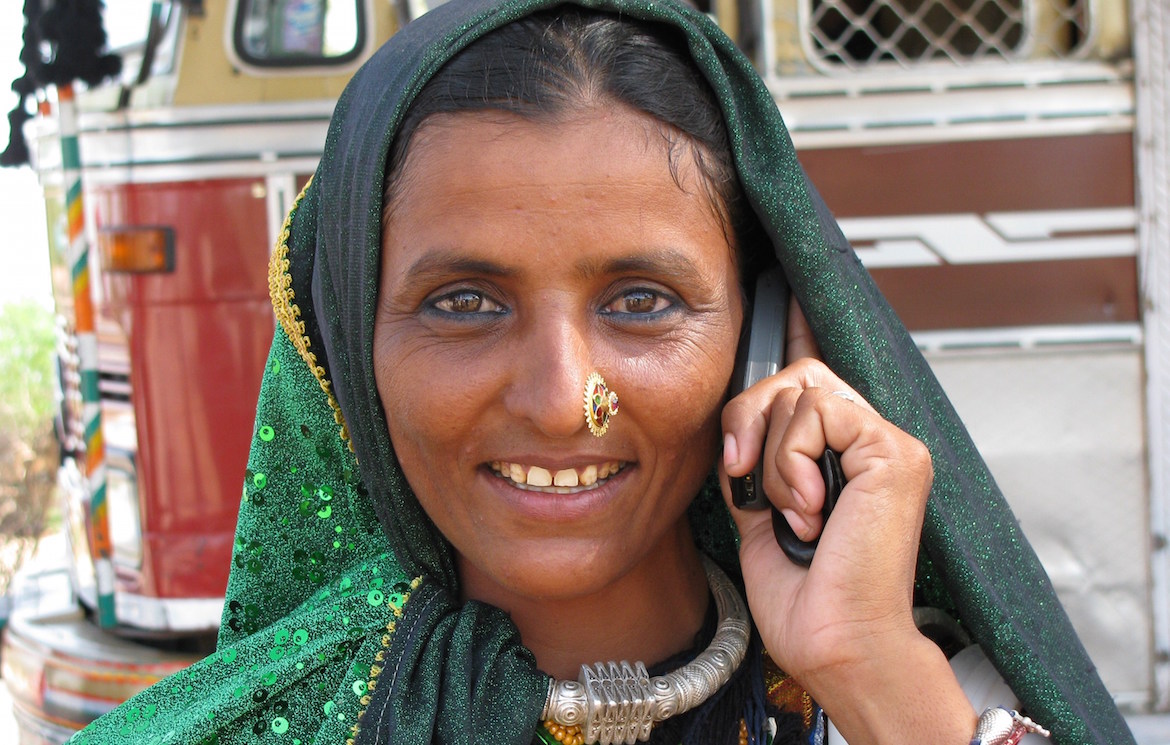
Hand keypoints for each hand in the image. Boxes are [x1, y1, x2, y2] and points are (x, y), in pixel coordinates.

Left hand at [719, 303, 973, 743]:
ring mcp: (888, 442)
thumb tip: (740, 423)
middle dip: (750, 420)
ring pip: (799, 390)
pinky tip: (810, 510)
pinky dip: (790, 463)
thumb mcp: (760, 511)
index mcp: (842, 453)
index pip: (815, 376)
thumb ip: (757, 458)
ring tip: (794, 514)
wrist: (833, 642)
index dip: (797, 331)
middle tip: (748, 479)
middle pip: (794, 376)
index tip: (782, 288)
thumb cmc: (803, 595)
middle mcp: (871, 440)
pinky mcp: (893, 450)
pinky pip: (815, 414)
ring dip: (771, 459)